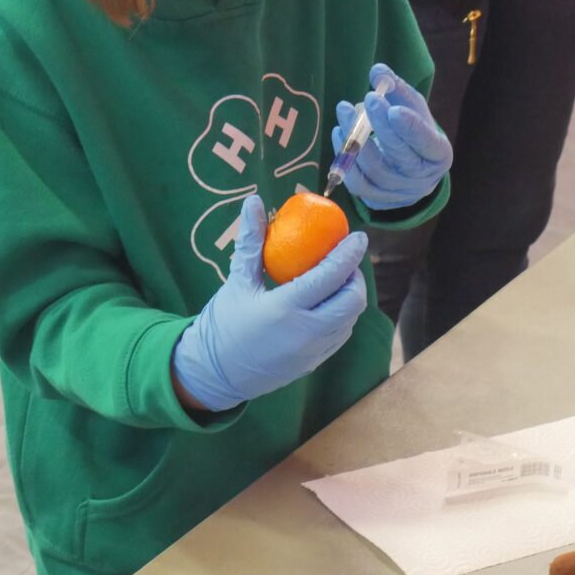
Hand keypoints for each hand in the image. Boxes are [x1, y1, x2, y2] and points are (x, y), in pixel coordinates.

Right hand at [172, 195, 367, 411]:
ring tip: (336, 279)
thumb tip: (253, 201)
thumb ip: (251, 241)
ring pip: (349, 319)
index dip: (349, 254)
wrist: (215, 374)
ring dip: (350, 296)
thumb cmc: (224, 322)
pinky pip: (340, 335)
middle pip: (351, 301)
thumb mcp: (237, 280)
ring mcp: (312, 352)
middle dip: (355, 277)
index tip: (359, 237)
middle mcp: (305, 333)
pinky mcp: (314, 363)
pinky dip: (341, 315)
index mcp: (285, 309)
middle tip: (345, 261)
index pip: (330, 277)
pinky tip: (327, 302)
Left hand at [332, 63, 451, 209]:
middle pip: (400, 154)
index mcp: (438, 153)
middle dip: (381, 126)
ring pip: (375, 170)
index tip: (393, 108)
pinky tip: (339, 135)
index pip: (426, 142)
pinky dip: (345, 160)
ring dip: (355, 140)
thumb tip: (377, 71)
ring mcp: (400, 192)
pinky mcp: (379, 199)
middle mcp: (422, 177)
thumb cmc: (413, 132)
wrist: (412, 170)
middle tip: (368, 99)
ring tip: (345, 110)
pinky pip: (359, 185)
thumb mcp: (412, 108)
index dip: (410, 127)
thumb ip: (396, 89)